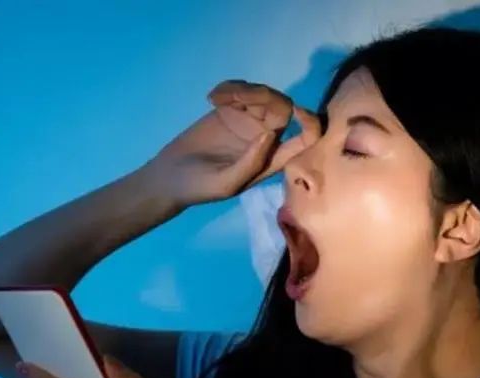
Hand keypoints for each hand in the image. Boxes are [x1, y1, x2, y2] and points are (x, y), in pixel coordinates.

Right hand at [140, 80, 322, 207]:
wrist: (170, 178)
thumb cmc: (200, 188)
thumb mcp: (227, 183)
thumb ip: (251, 162)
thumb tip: (270, 134)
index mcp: (272, 159)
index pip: (305, 138)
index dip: (309, 123)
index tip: (296, 111)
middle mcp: (266, 138)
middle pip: (282, 108)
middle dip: (264, 97)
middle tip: (234, 96)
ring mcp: (248, 121)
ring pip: (262, 95)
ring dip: (244, 89)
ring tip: (217, 98)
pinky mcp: (230, 109)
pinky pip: (241, 89)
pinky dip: (230, 87)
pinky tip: (212, 98)